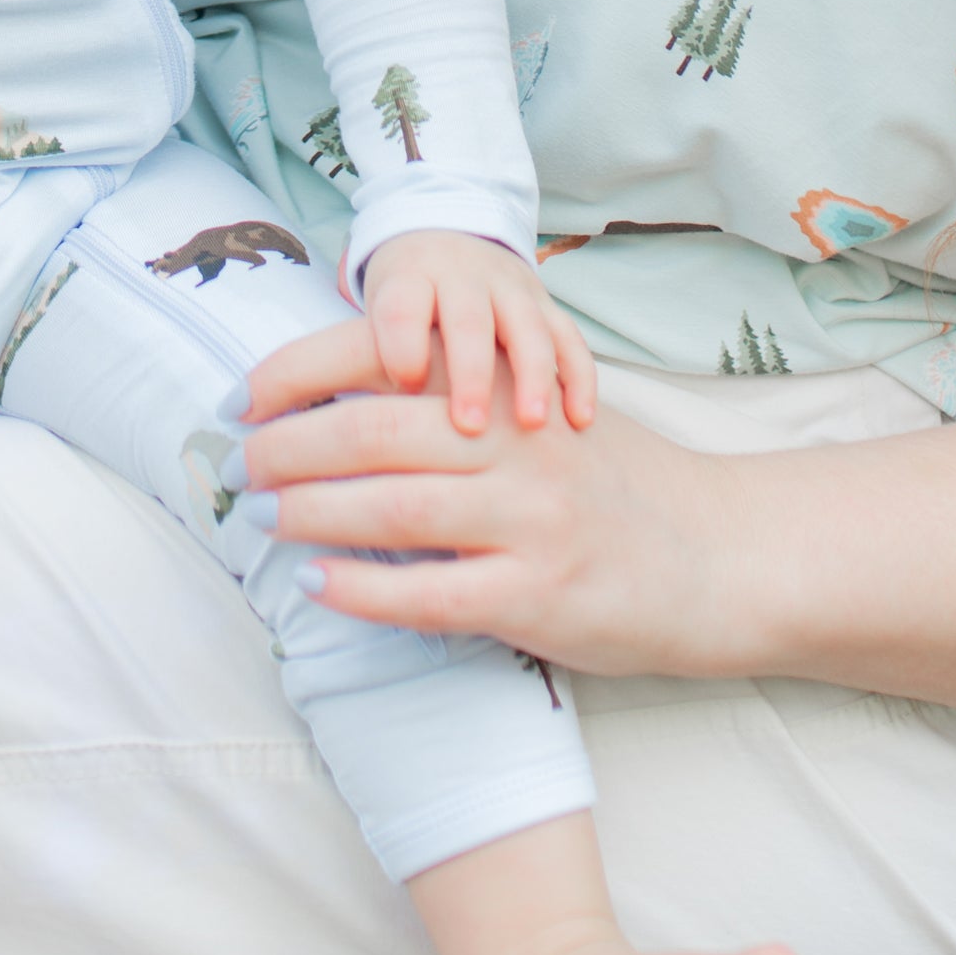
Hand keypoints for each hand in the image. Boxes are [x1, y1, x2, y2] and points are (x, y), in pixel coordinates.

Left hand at [229, 317, 721, 677]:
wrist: (718, 556)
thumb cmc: (612, 482)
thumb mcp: (543, 416)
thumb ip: (461, 403)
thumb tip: (336, 403)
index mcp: (509, 389)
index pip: (385, 359)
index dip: (300, 373)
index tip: (242, 399)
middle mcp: (517, 444)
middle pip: (374, 429)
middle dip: (289, 445)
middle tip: (237, 464)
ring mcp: (530, 520)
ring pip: (392, 508)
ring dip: (310, 513)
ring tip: (261, 519)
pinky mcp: (539, 595)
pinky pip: (432, 595)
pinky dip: (364, 592)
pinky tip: (318, 589)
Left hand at [356, 229, 596, 433]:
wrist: (446, 235)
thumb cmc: (401, 299)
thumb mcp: (372, 310)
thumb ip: (355, 353)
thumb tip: (316, 414)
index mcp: (409, 278)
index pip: (403, 304)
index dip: (403, 340)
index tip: (405, 382)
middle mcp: (461, 278)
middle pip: (468, 319)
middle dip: (470, 371)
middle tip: (467, 425)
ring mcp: (509, 290)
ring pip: (526, 328)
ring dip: (530, 375)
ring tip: (531, 423)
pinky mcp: (544, 307)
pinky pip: (568, 338)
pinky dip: (576, 377)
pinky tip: (578, 419)